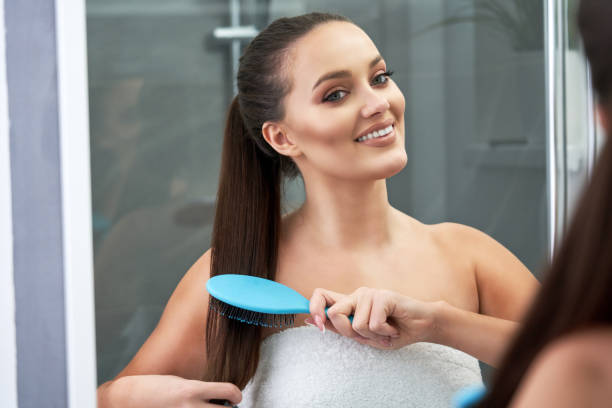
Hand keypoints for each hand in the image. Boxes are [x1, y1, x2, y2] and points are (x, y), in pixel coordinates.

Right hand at [98, 374, 241, 407]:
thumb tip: (217, 396)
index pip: (228, 391)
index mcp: (192, 389)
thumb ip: (199, 389)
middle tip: (225, 406)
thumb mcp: (179, 382)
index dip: (236, 394)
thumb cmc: (153, 388)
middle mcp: (190, 407)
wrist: (127, 400)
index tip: (236, 397)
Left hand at [308, 287, 437, 349]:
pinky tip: (394, 327)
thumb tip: (312, 321)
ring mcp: (370, 293)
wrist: (423, 326)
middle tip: (368, 335)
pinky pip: (373, 323)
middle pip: (334, 312)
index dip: (313, 307)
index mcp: (350, 303)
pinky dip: (385, 332)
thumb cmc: (394, 331)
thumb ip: (341, 328)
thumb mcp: (364, 336)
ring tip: (387, 330)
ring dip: (373, 335)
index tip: (317, 324)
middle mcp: (357, 295)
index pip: (320, 295)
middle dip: (347, 331)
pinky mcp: (382, 296)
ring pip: (356, 324)